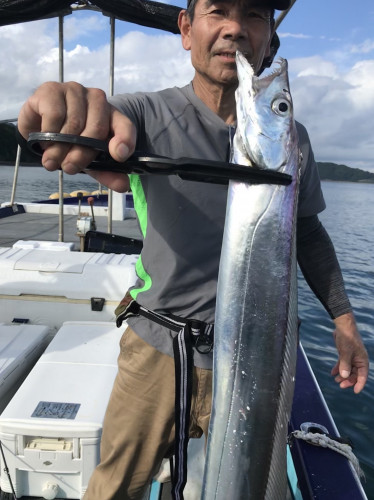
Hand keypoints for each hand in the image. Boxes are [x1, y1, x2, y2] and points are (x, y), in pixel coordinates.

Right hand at [18, 81, 135, 191]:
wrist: (37, 130)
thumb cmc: (70, 144)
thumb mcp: (90, 161)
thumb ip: (107, 172)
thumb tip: (123, 186)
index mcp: (111, 116)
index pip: (125, 126)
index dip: (125, 140)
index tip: (119, 156)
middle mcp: (96, 99)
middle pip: (96, 129)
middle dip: (82, 154)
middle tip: (69, 168)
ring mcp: (75, 91)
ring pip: (74, 122)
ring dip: (61, 148)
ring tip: (52, 161)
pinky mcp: (52, 89)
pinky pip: (54, 114)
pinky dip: (49, 133)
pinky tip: (43, 140)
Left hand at [331, 312, 368, 393]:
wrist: (342, 327)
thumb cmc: (347, 338)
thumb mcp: (345, 352)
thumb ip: (345, 364)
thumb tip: (345, 376)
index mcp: (362, 360)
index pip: (363, 375)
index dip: (359, 384)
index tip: (355, 391)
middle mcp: (358, 360)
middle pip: (355, 374)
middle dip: (348, 380)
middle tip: (340, 384)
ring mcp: (352, 357)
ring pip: (348, 370)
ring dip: (343, 375)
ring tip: (336, 380)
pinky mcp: (345, 354)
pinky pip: (343, 364)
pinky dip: (338, 368)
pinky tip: (332, 372)